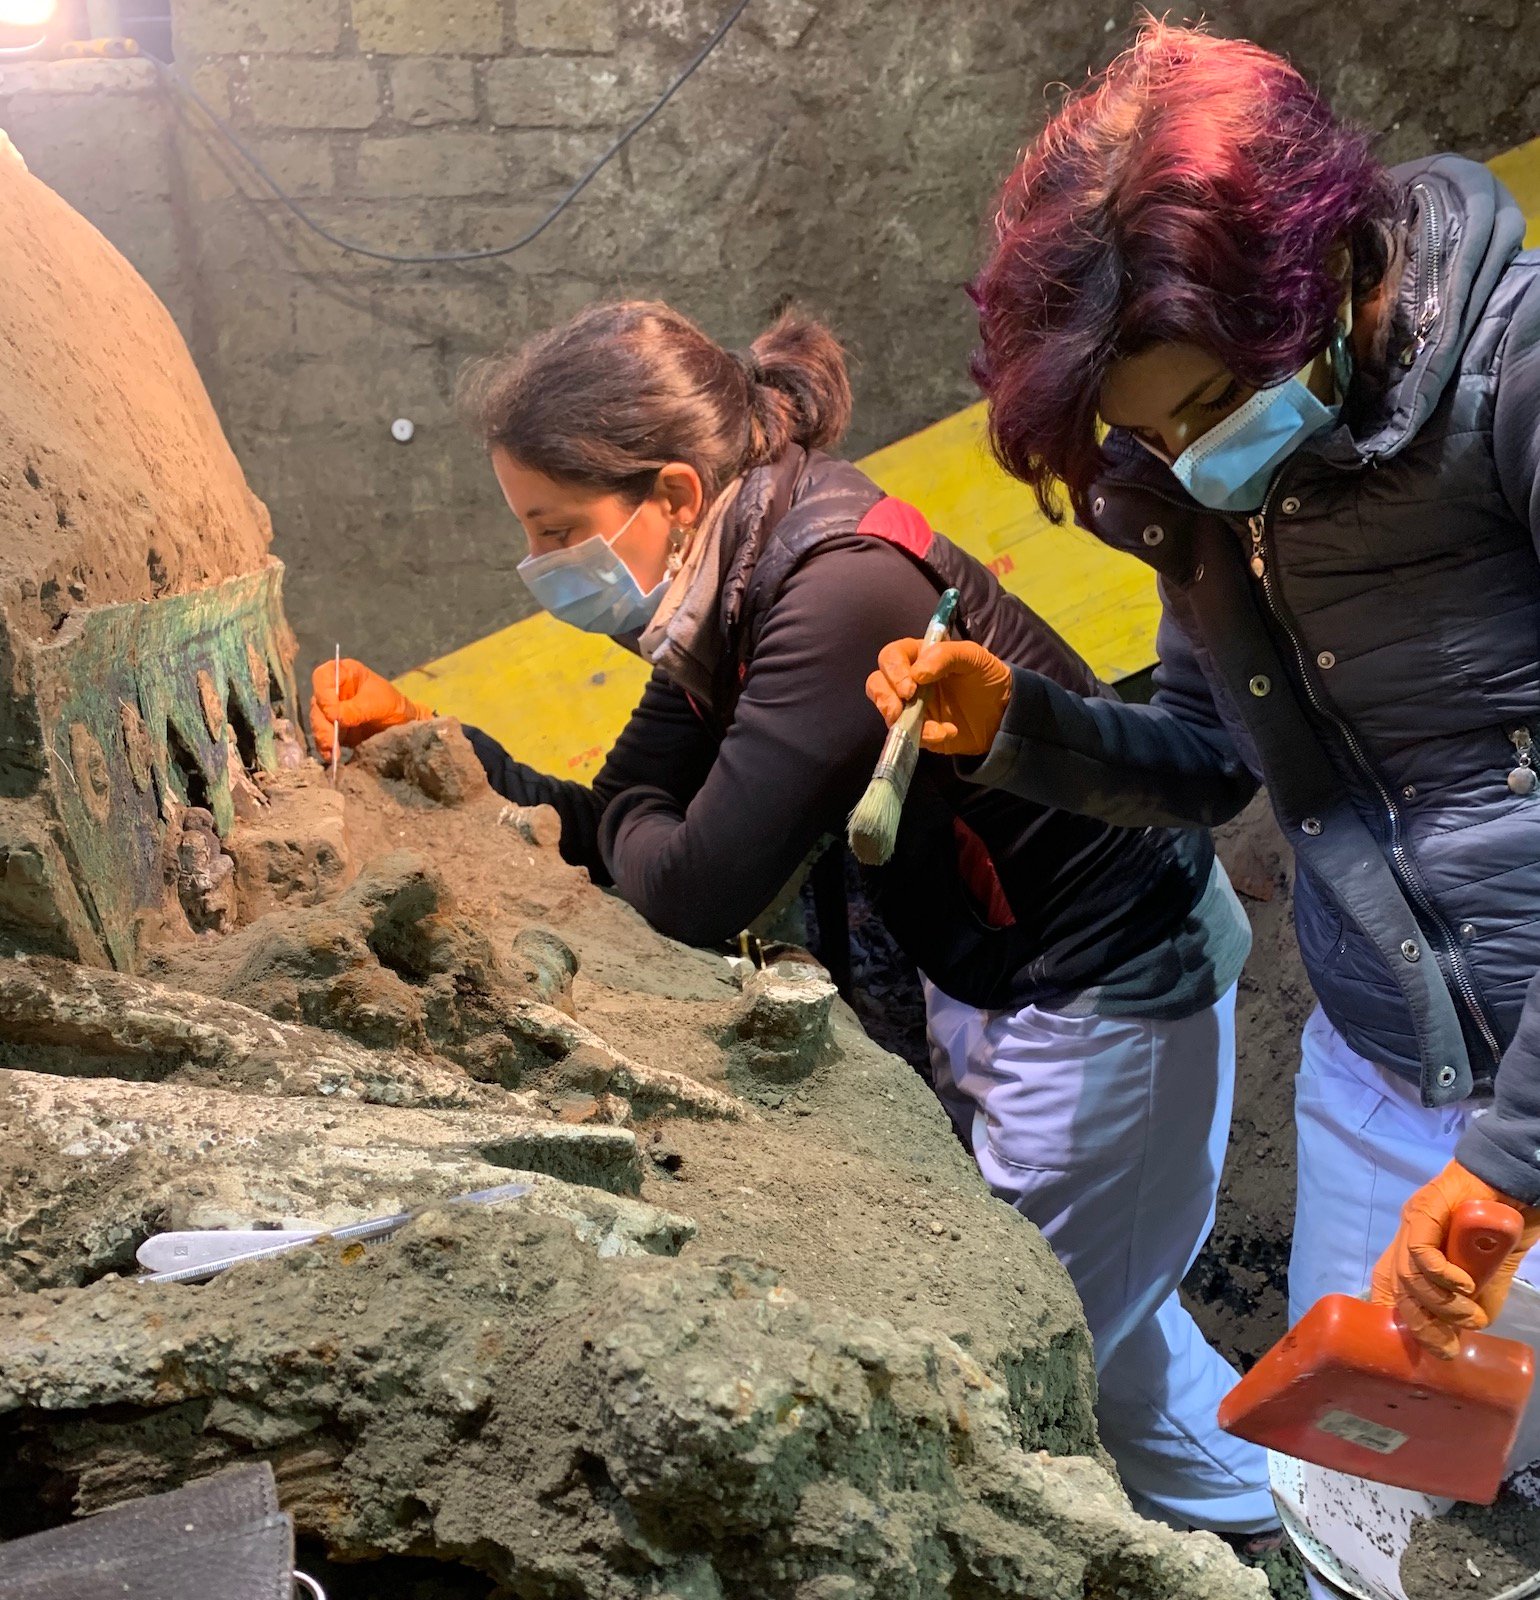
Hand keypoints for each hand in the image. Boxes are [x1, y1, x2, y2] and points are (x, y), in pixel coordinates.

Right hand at [309, 659, 431, 761]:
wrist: (403, 726)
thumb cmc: (393, 705)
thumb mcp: (378, 704)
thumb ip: (355, 709)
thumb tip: (334, 717)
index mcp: (345, 673)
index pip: (323, 677)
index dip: (323, 694)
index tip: (332, 713)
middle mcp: (334, 690)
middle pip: (317, 703)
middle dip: (322, 724)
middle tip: (331, 741)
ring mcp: (331, 710)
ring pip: (317, 722)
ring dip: (323, 738)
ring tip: (333, 753)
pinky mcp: (333, 729)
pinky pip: (323, 737)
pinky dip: (325, 747)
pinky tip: (332, 756)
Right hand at [864, 638, 1012, 755]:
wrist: (1004, 713)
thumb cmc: (986, 677)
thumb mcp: (974, 657)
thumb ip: (946, 655)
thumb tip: (917, 673)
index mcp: (918, 656)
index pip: (891, 657)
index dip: (894, 670)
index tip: (911, 686)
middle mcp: (908, 681)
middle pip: (876, 683)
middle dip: (884, 696)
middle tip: (900, 708)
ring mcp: (910, 708)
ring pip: (886, 711)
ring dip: (900, 720)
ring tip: (926, 726)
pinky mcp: (918, 731)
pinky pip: (908, 735)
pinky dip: (925, 736)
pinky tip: (947, 732)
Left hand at [1369, 1160, 1539, 1357]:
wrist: (1513, 1187)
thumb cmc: (1499, 1234)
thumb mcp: (1487, 1279)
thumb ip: (1472, 1303)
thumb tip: (1460, 1334)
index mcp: (1413, 1254)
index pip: (1387, 1288)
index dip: (1393, 1321)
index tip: (1415, 1351)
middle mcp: (1406, 1238)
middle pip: (1395, 1287)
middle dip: (1420, 1324)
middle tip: (1448, 1346)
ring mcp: (1412, 1222)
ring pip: (1407, 1274)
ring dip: (1440, 1304)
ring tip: (1470, 1314)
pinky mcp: (1425, 1209)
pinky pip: (1420, 1251)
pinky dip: (1441, 1275)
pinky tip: (1464, 1286)